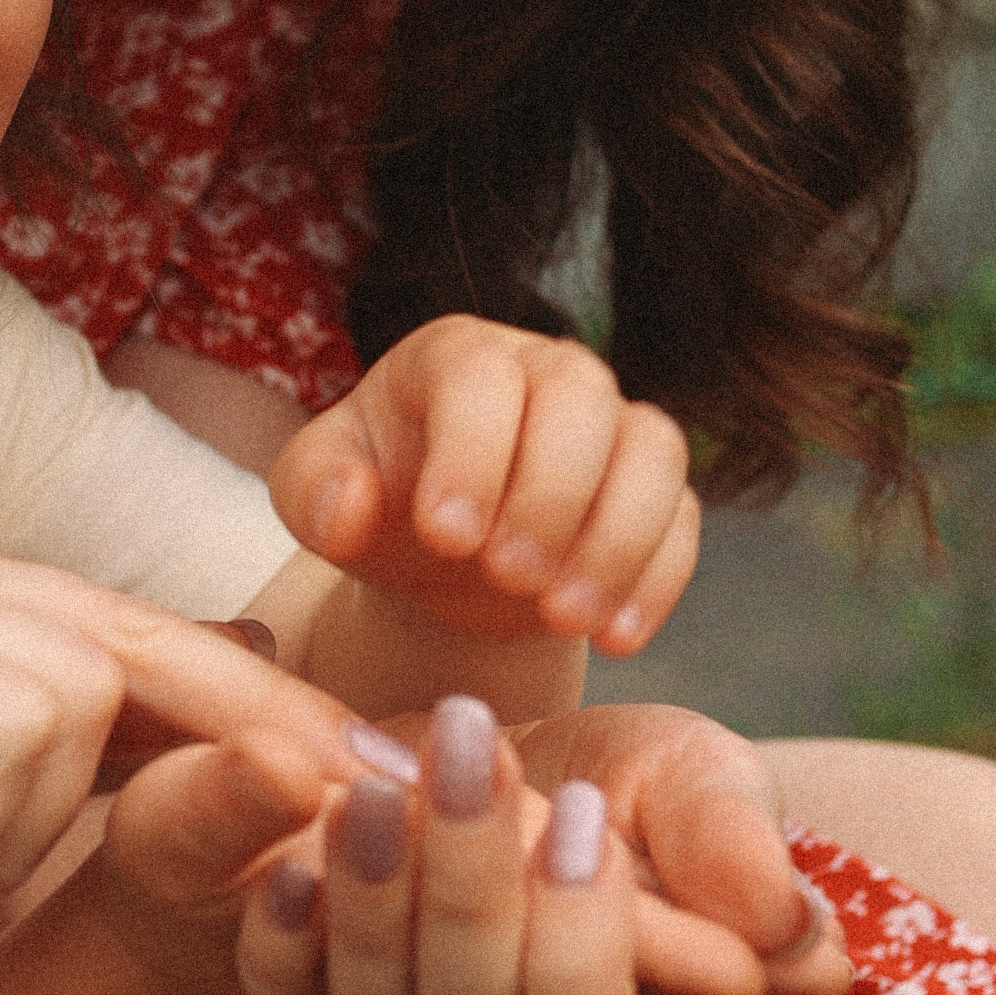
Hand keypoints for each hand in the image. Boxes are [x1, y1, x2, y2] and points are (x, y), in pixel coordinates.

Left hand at [234, 697, 833, 994]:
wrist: (510, 754)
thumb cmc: (632, 786)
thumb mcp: (700, 789)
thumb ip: (741, 857)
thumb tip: (816, 960)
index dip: (584, 956)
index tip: (584, 823)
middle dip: (470, 889)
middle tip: (474, 750)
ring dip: (374, 896)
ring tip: (377, 778)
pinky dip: (283, 934)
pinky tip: (289, 856)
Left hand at [268, 315, 697, 655]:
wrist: (436, 553)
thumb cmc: (372, 504)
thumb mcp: (316, 496)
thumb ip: (313, 492)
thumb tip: (348, 506)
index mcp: (456, 357)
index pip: (481, 376)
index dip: (472, 453)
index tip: (445, 537)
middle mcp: (546, 372)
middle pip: (581, 396)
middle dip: (551, 492)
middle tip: (509, 576)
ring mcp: (611, 428)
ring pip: (652, 449)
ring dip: (617, 537)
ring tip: (563, 617)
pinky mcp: (654, 492)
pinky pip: (682, 518)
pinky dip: (657, 578)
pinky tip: (616, 637)